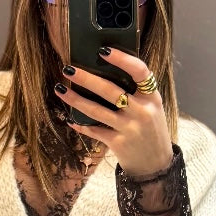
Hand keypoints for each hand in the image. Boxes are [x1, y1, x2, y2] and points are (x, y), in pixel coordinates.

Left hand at [57, 49, 172, 178]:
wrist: (156, 164)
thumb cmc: (151, 130)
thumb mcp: (152, 107)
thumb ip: (137, 92)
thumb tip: (106, 70)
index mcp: (152, 97)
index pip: (140, 71)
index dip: (122, 59)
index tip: (103, 50)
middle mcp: (142, 111)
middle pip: (110, 90)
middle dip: (86, 78)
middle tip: (68, 69)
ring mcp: (129, 128)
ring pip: (96, 110)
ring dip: (75, 99)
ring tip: (60, 89)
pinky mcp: (118, 143)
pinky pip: (94, 130)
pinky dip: (81, 125)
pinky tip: (69, 119)